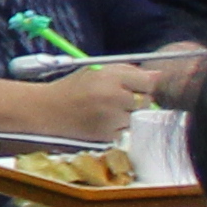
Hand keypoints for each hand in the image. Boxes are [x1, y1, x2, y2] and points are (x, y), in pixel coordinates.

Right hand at [5, 59, 155, 143]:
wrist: (47, 111)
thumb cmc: (74, 87)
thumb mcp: (97, 70)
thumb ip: (128, 70)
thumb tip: (159, 75)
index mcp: (110, 78)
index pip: (148, 82)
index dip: (143, 84)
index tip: (136, 85)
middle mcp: (112, 98)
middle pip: (146, 100)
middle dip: (137, 99)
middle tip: (118, 98)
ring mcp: (111, 119)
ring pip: (136, 117)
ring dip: (127, 114)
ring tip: (105, 110)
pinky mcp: (108, 136)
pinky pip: (125, 130)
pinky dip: (118, 127)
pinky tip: (100, 121)